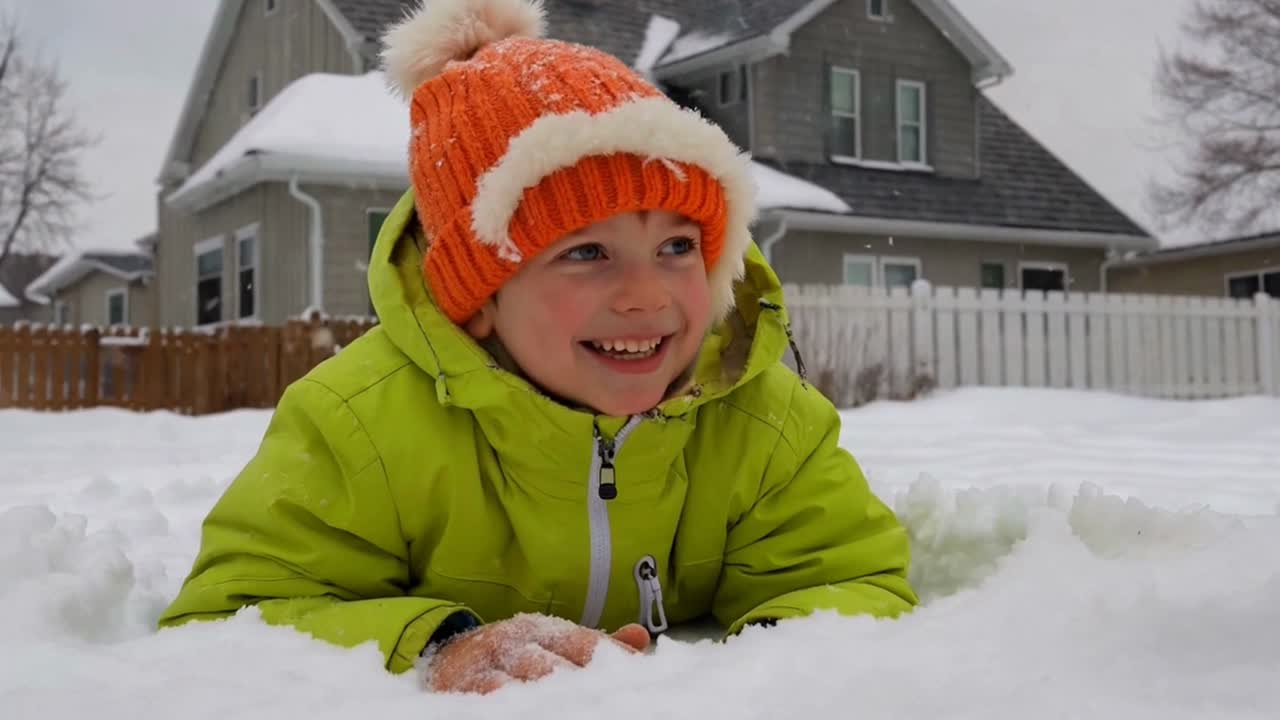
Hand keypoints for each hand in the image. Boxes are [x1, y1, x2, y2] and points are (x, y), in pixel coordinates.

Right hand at [424, 613, 649, 693]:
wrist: (446, 655)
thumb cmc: (511, 654)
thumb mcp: (550, 642)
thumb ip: (594, 644)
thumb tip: (641, 638)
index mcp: (539, 629)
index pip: (583, 643)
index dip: (610, 658)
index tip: (636, 676)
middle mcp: (512, 643)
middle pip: (552, 667)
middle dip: (578, 684)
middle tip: (605, 700)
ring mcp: (486, 668)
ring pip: (521, 685)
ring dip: (547, 698)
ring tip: (575, 707)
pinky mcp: (462, 690)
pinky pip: (491, 700)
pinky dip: (510, 705)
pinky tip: (531, 711)